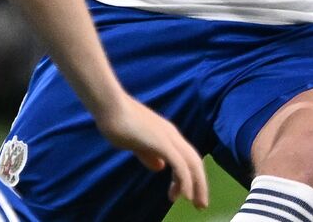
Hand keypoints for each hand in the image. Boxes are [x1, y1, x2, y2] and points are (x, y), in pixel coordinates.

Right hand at [94, 95, 208, 209]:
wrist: (111, 107)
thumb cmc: (120, 123)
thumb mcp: (137, 144)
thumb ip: (149, 154)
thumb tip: (160, 167)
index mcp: (168, 135)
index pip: (187, 158)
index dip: (190, 177)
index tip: (184, 195)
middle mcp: (173, 136)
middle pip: (195, 161)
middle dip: (200, 184)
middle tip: (201, 204)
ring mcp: (169, 138)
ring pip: (192, 164)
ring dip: (197, 185)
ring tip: (197, 203)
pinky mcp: (162, 142)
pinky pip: (179, 165)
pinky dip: (185, 181)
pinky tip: (184, 195)